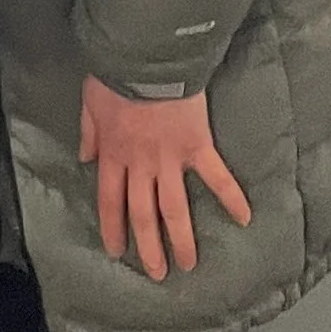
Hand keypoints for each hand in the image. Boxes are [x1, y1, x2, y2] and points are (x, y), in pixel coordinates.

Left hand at [79, 78, 252, 280]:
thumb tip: (85, 158)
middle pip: (143, 215)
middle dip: (148, 247)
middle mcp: (141, 166)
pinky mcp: (198, 147)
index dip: (113, 229)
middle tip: (157, 273)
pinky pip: (216, 177)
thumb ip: (88, 134)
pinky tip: (245, 218)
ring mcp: (170, 160)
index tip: (117, 251)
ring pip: (174, 208)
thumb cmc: (116, 76)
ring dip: (181, 238)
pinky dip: (231, 196)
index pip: (110, 202)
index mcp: (113, 156)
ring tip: (188, 264)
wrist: (147, 58)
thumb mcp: (90, 104)